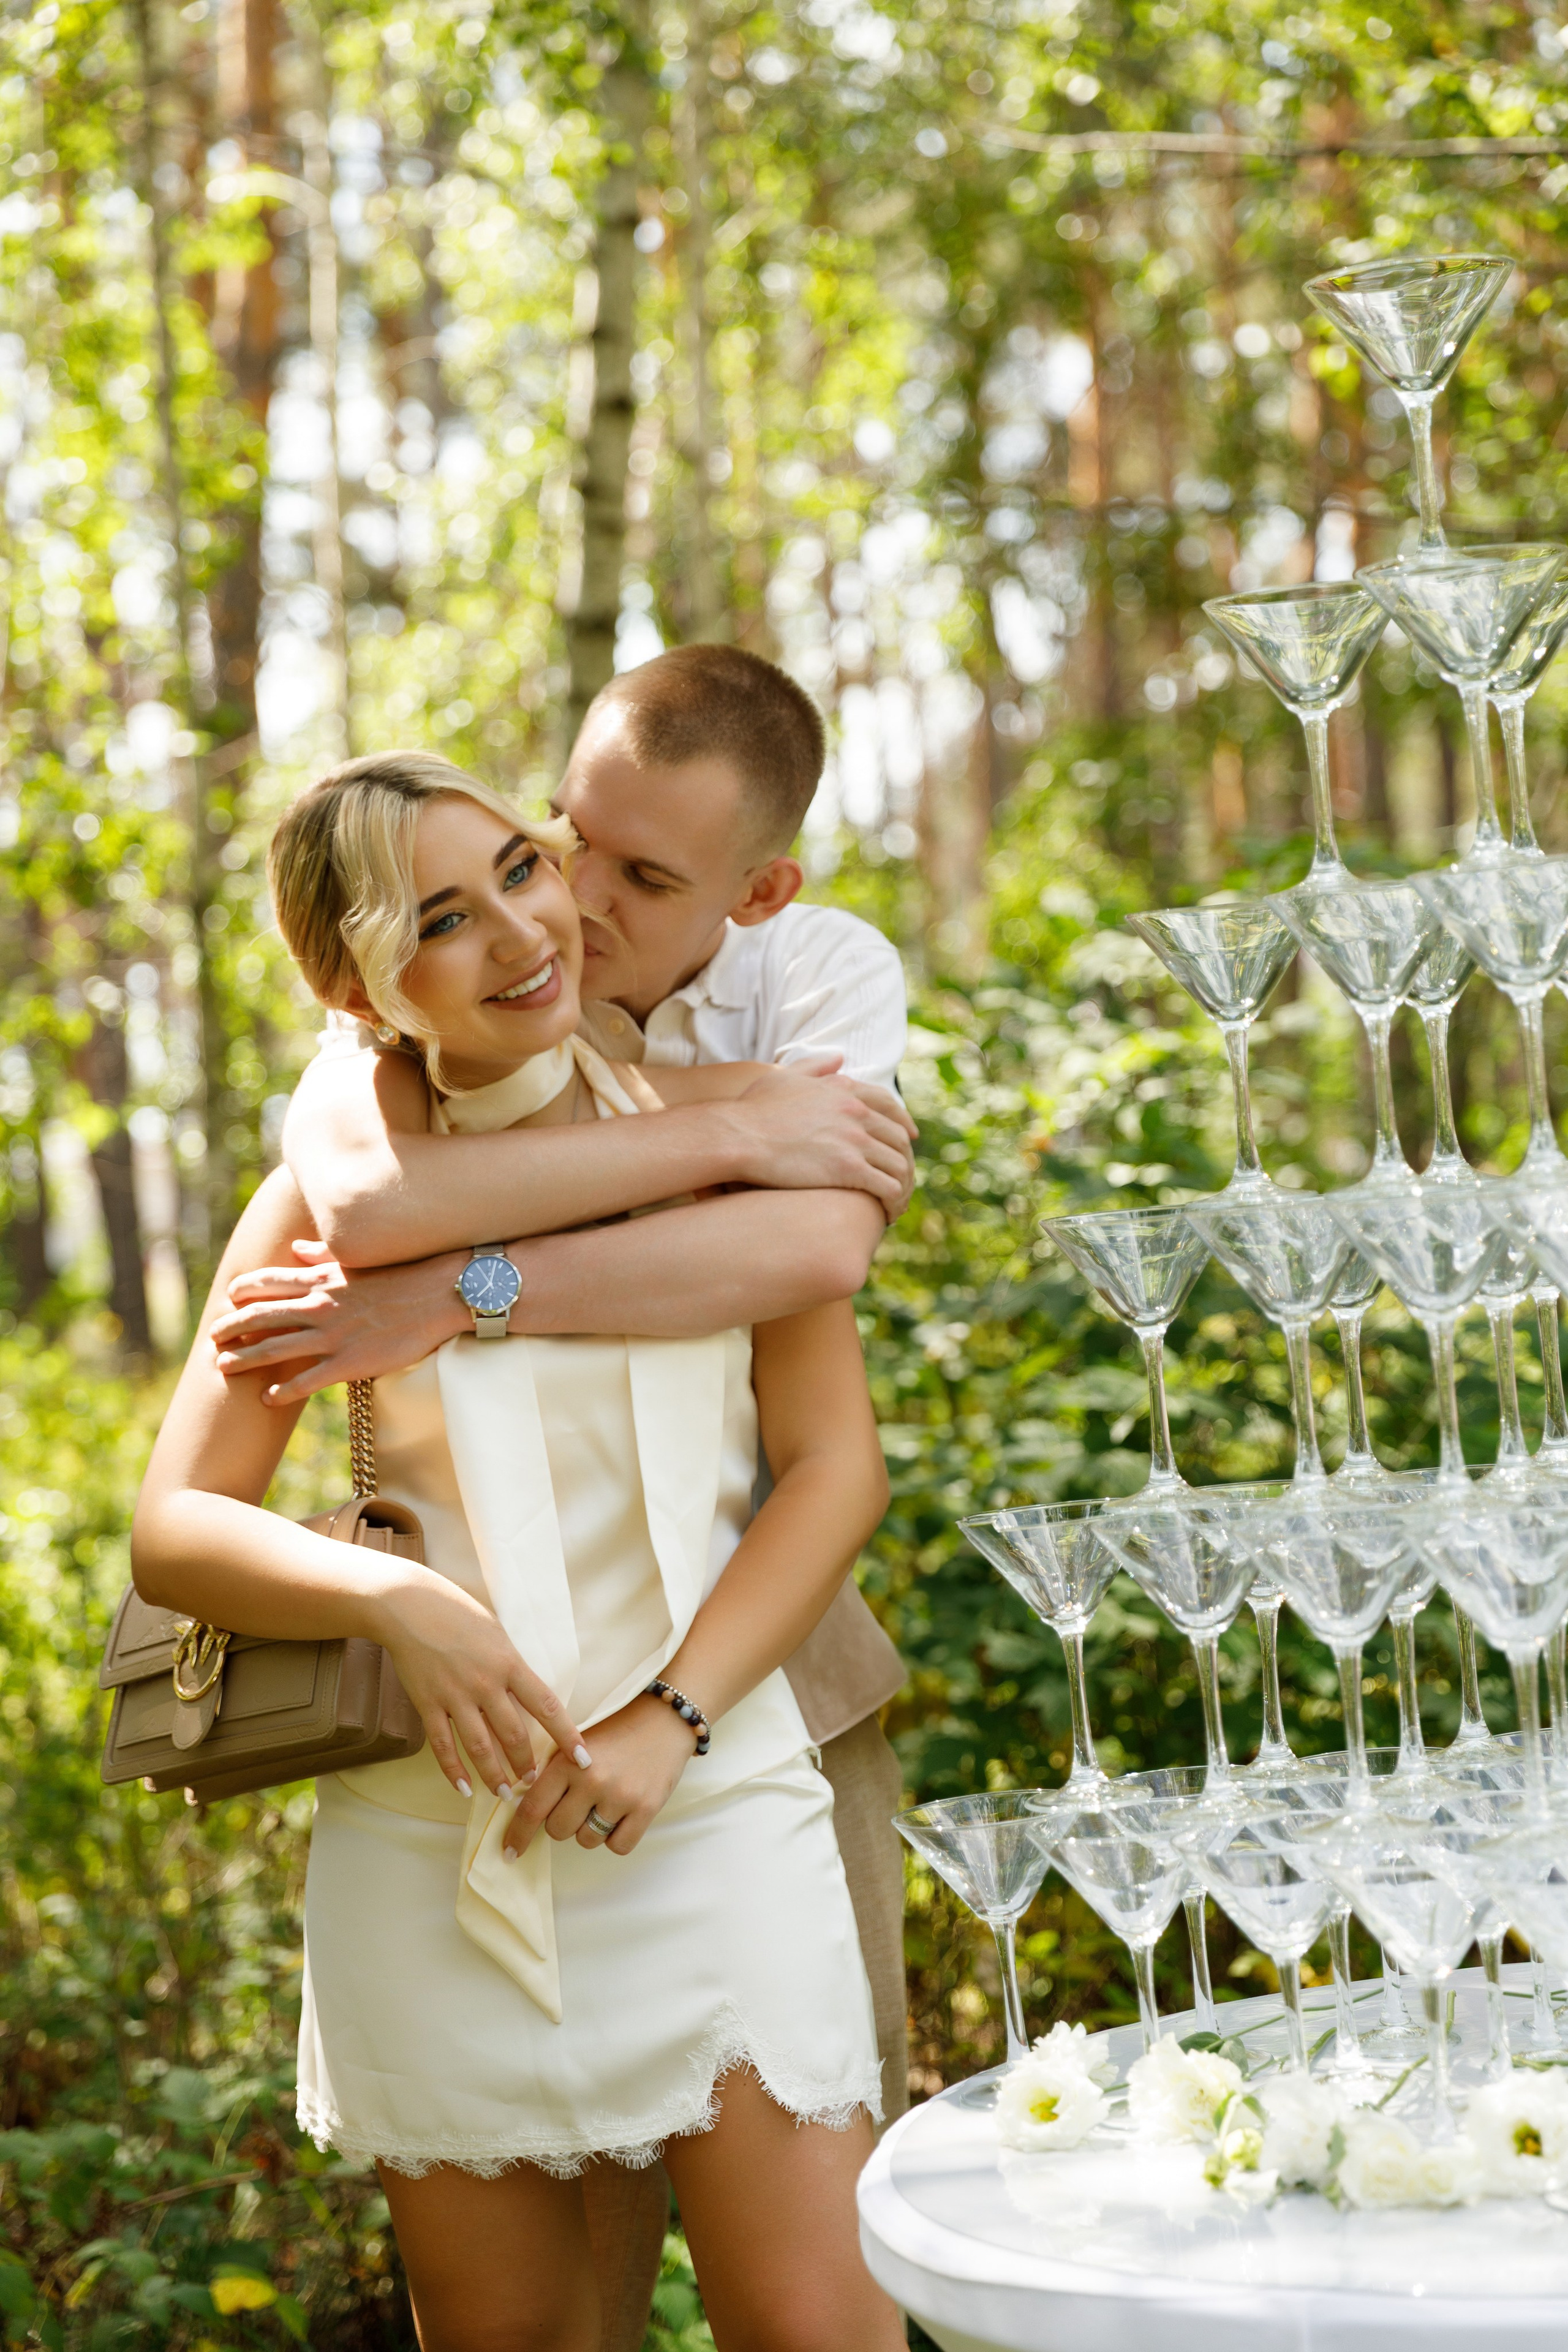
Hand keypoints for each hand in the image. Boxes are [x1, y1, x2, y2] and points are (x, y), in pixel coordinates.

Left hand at [212, 1240, 466, 1403]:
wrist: (441, 1295)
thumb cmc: (404, 1274)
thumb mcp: (359, 1260)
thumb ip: (323, 1254)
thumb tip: (297, 1247)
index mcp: (321, 1278)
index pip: (268, 1283)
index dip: (241, 1292)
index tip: (227, 1300)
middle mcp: (319, 1305)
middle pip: (260, 1317)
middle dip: (230, 1328)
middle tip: (212, 1338)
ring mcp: (332, 1336)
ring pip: (274, 1349)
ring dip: (244, 1359)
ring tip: (223, 1367)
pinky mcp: (349, 1362)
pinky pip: (306, 1381)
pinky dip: (282, 1392)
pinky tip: (267, 1400)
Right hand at [370, 1568, 592, 1801]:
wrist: (410, 1606)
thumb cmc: (459, 1614)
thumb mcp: (498, 1633)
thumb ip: (513, 1665)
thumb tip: (531, 1695)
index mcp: (509, 1663)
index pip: (547, 1706)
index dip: (567, 1736)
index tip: (582, 1759)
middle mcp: (486, 1683)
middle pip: (514, 1735)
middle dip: (527, 1763)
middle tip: (534, 1780)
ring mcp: (455, 1696)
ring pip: (480, 1747)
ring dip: (494, 1775)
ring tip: (503, 1793)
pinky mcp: (428, 1704)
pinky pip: (443, 1746)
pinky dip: (454, 1771)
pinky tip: (464, 1788)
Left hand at [503, 1692, 697, 1858]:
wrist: (664, 1717)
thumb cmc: (616, 1731)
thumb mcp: (577, 1743)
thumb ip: (554, 1773)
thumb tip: (526, 1812)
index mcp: (567, 1761)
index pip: (533, 1808)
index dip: (518, 1835)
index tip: (509, 1853)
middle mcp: (591, 1780)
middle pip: (558, 1830)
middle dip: (564, 1823)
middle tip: (579, 1804)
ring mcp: (620, 1796)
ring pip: (587, 1840)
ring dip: (591, 1829)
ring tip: (605, 1803)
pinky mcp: (646, 1809)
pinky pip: (618, 1846)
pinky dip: (617, 1836)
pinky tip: (622, 1814)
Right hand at [726, 1059, 916, 1217]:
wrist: (737, 1136)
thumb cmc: (752, 1110)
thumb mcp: (784, 1077)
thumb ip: (814, 1066)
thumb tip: (840, 1058)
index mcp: (844, 1090)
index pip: (889, 1105)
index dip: (904, 1122)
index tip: (911, 1137)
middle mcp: (856, 1111)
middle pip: (899, 1138)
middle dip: (905, 1160)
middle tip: (902, 1178)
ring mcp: (855, 1140)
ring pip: (899, 1165)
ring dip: (903, 1186)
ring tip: (895, 1203)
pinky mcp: (849, 1168)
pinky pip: (888, 1188)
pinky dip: (894, 1202)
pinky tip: (887, 1214)